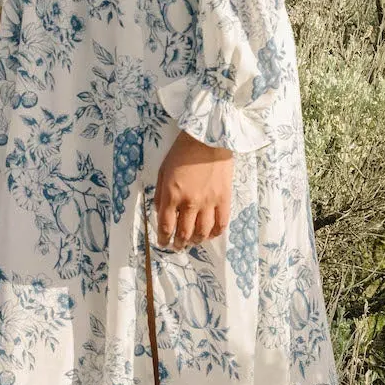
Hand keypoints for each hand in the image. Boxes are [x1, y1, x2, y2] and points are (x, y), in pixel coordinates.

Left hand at [154, 131, 233, 249]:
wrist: (208, 138)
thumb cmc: (182, 151)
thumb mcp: (163, 170)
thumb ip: (160, 194)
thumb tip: (160, 212)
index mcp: (172, 194)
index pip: (165, 225)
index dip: (163, 238)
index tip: (163, 242)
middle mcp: (190, 202)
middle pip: (184, 232)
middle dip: (179, 243)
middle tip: (177, 246)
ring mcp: (209, 202)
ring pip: (203, 232)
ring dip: (196, 240)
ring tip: (193, 241)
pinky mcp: (224, 198)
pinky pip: (221, 223)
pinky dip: (215, 233)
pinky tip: (211, 234)